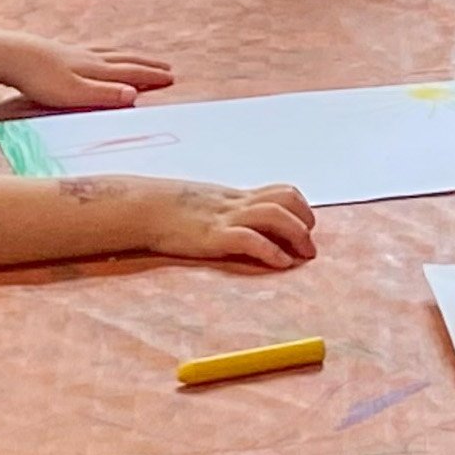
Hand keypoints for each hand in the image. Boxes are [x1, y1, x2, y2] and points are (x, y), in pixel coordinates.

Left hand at [0, 36, 175, 111]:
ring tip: (137, 56)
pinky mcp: (58, 51)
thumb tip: (136, 94)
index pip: (130, 72)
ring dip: (127, 55)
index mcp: (95, 70)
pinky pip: (90, 49)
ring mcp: (74, 52)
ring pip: (108, 52)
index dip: (151, 75)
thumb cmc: (39, 79)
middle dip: (146, 64)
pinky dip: (103, 50)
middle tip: (166, 66)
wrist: (10, 54)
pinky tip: (95, 52)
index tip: (171, 76)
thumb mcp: (73, 94)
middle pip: (124, 59)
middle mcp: (89, 58)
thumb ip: (104, 95)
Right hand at [142, 180, 317, 268]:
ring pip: (274, 214)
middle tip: (309, 245)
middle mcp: (236, 203)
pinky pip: (249, 238)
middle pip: (285, 199)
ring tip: (303, 254)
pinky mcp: (213, 236)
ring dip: (296, 234)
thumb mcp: (208, 205)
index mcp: (237, 197)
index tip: (306, 228)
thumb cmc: (172, 209)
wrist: (144, 207)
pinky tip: (281, 262)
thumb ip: (229, 212)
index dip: (301, 209)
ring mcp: (225, 218)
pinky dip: (271, 250)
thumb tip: (250, 226)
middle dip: (305, 221)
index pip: (281, 192)